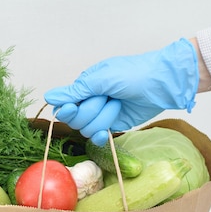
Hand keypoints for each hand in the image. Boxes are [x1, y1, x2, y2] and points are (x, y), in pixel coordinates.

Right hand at [44, 38, 198, 145]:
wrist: (161, 84)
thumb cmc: (133, 74)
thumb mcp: (101, 78)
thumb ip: (75, 91)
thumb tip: (49, 97)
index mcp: (84, 87)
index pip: (64, 106)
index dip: (68, 110)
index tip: (75, 107)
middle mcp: (90, 102)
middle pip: (75, 120)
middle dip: (91, 111)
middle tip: (107, 99)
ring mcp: (101, 115)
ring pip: (87, 129)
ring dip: (103, 118)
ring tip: (117, 104)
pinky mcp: (112, 126)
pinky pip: (97, 137)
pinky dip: (101, 135)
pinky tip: (107, 131)